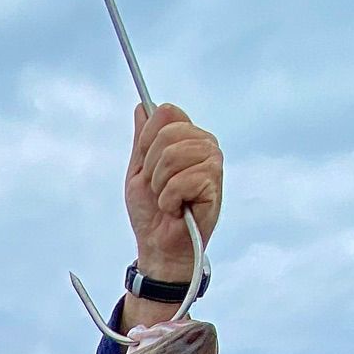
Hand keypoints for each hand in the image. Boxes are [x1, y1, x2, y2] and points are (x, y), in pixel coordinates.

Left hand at [126, 103, 222, 278]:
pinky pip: (182, 180)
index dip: (148, 138)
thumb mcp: (138, 171)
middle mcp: (204, 146)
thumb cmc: (151, 213)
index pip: (167, 113)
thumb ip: (141, 139)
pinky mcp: (214, 185)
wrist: (157, 246)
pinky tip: (177, 209)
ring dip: (160, 184)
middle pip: (168, 132)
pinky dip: (170, 199)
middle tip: (158, 188)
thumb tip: (142, 108)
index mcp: (187, 138)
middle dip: (152, 166)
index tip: (146, 163)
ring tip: (168, 199)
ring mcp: (212, 164)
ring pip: (174, 154)